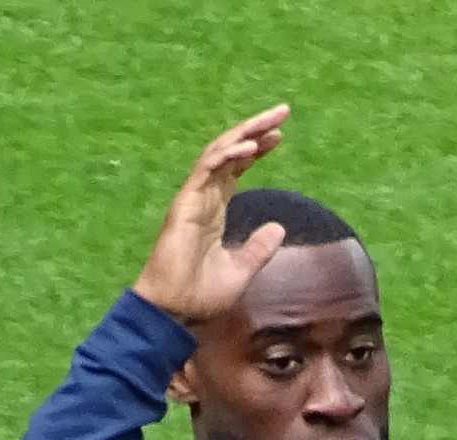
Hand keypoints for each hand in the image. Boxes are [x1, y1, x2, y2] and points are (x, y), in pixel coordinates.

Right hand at [133, 104, 294, 324]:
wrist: (173, 311)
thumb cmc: (199, 295)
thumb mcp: (241, 271)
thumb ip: (258, 249)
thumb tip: (279, 228)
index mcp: (214, 209)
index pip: (236, 168)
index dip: (256, 149)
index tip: (279, 135)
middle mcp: (203, 197)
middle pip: (230, 152)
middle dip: (255, 130)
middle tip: (282, 111)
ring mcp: (193, 198)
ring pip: (219, 153)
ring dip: (245, 134)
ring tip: (271, 121)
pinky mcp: (184, 204)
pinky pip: (206, 171)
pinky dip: (227, 156)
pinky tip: (250, 148)